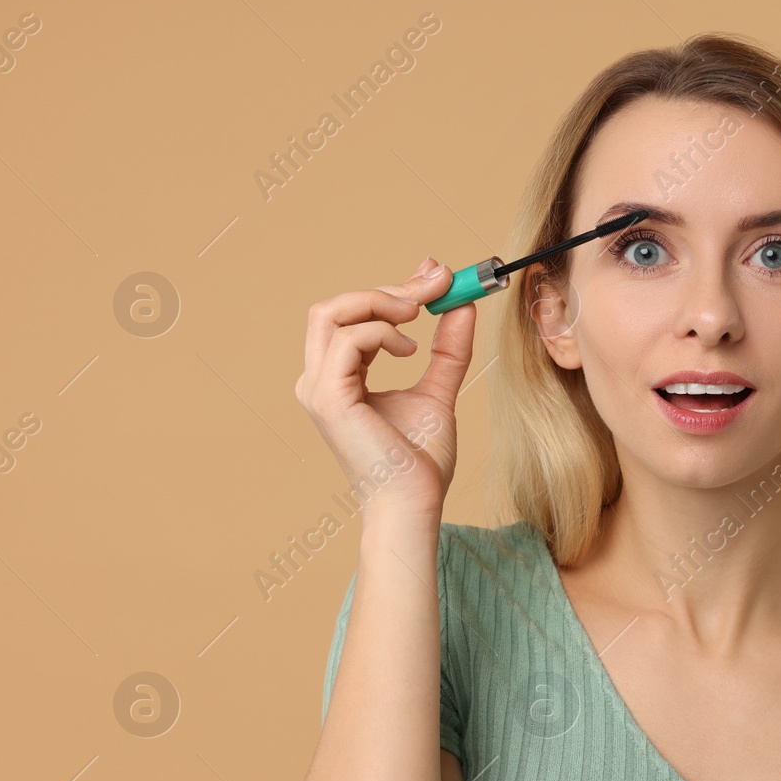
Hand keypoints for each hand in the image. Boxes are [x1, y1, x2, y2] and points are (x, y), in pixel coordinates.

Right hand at [294, 257, 475, 520]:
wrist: (415, 503)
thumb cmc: (420, 461)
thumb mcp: (438, 391)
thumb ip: (447, 351)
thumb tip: (462, 306)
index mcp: (337, 377)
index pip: (352, 317)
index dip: (393, 290)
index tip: (438, 277)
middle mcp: (318, 379)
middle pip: (333, 306)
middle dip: (388, 289)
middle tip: (437, 284)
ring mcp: (318, 389)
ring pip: (330, 313)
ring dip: (380, 303)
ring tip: (418, 318)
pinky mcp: (328, 398)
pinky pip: (348, 340)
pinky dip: (382, 333)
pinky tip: (410, 351)